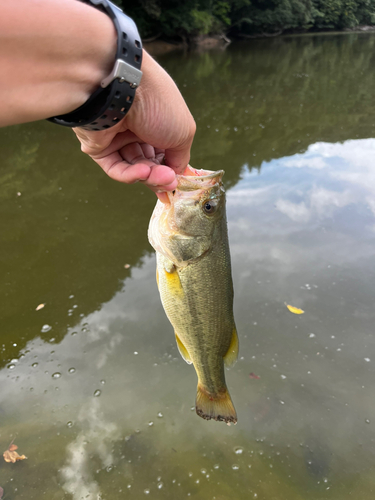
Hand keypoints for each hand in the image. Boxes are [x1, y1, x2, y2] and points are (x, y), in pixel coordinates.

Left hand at [74, 50, 195, 200]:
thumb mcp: (183, 132)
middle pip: (150, 163)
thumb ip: (181, 158)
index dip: (171, 169)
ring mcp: (116, 138)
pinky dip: (130, 175)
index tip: (178, 183)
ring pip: (134, 168)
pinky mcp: (98, 147)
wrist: (119, 88)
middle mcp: (136, 128)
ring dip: (149, 176)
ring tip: (160, 177)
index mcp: (157, 120)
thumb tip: (176, 176)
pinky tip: (142, 172)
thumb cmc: (156, 102)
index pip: (165, 152)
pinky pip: (115, 168)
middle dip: (161, 175)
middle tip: (169, 182)